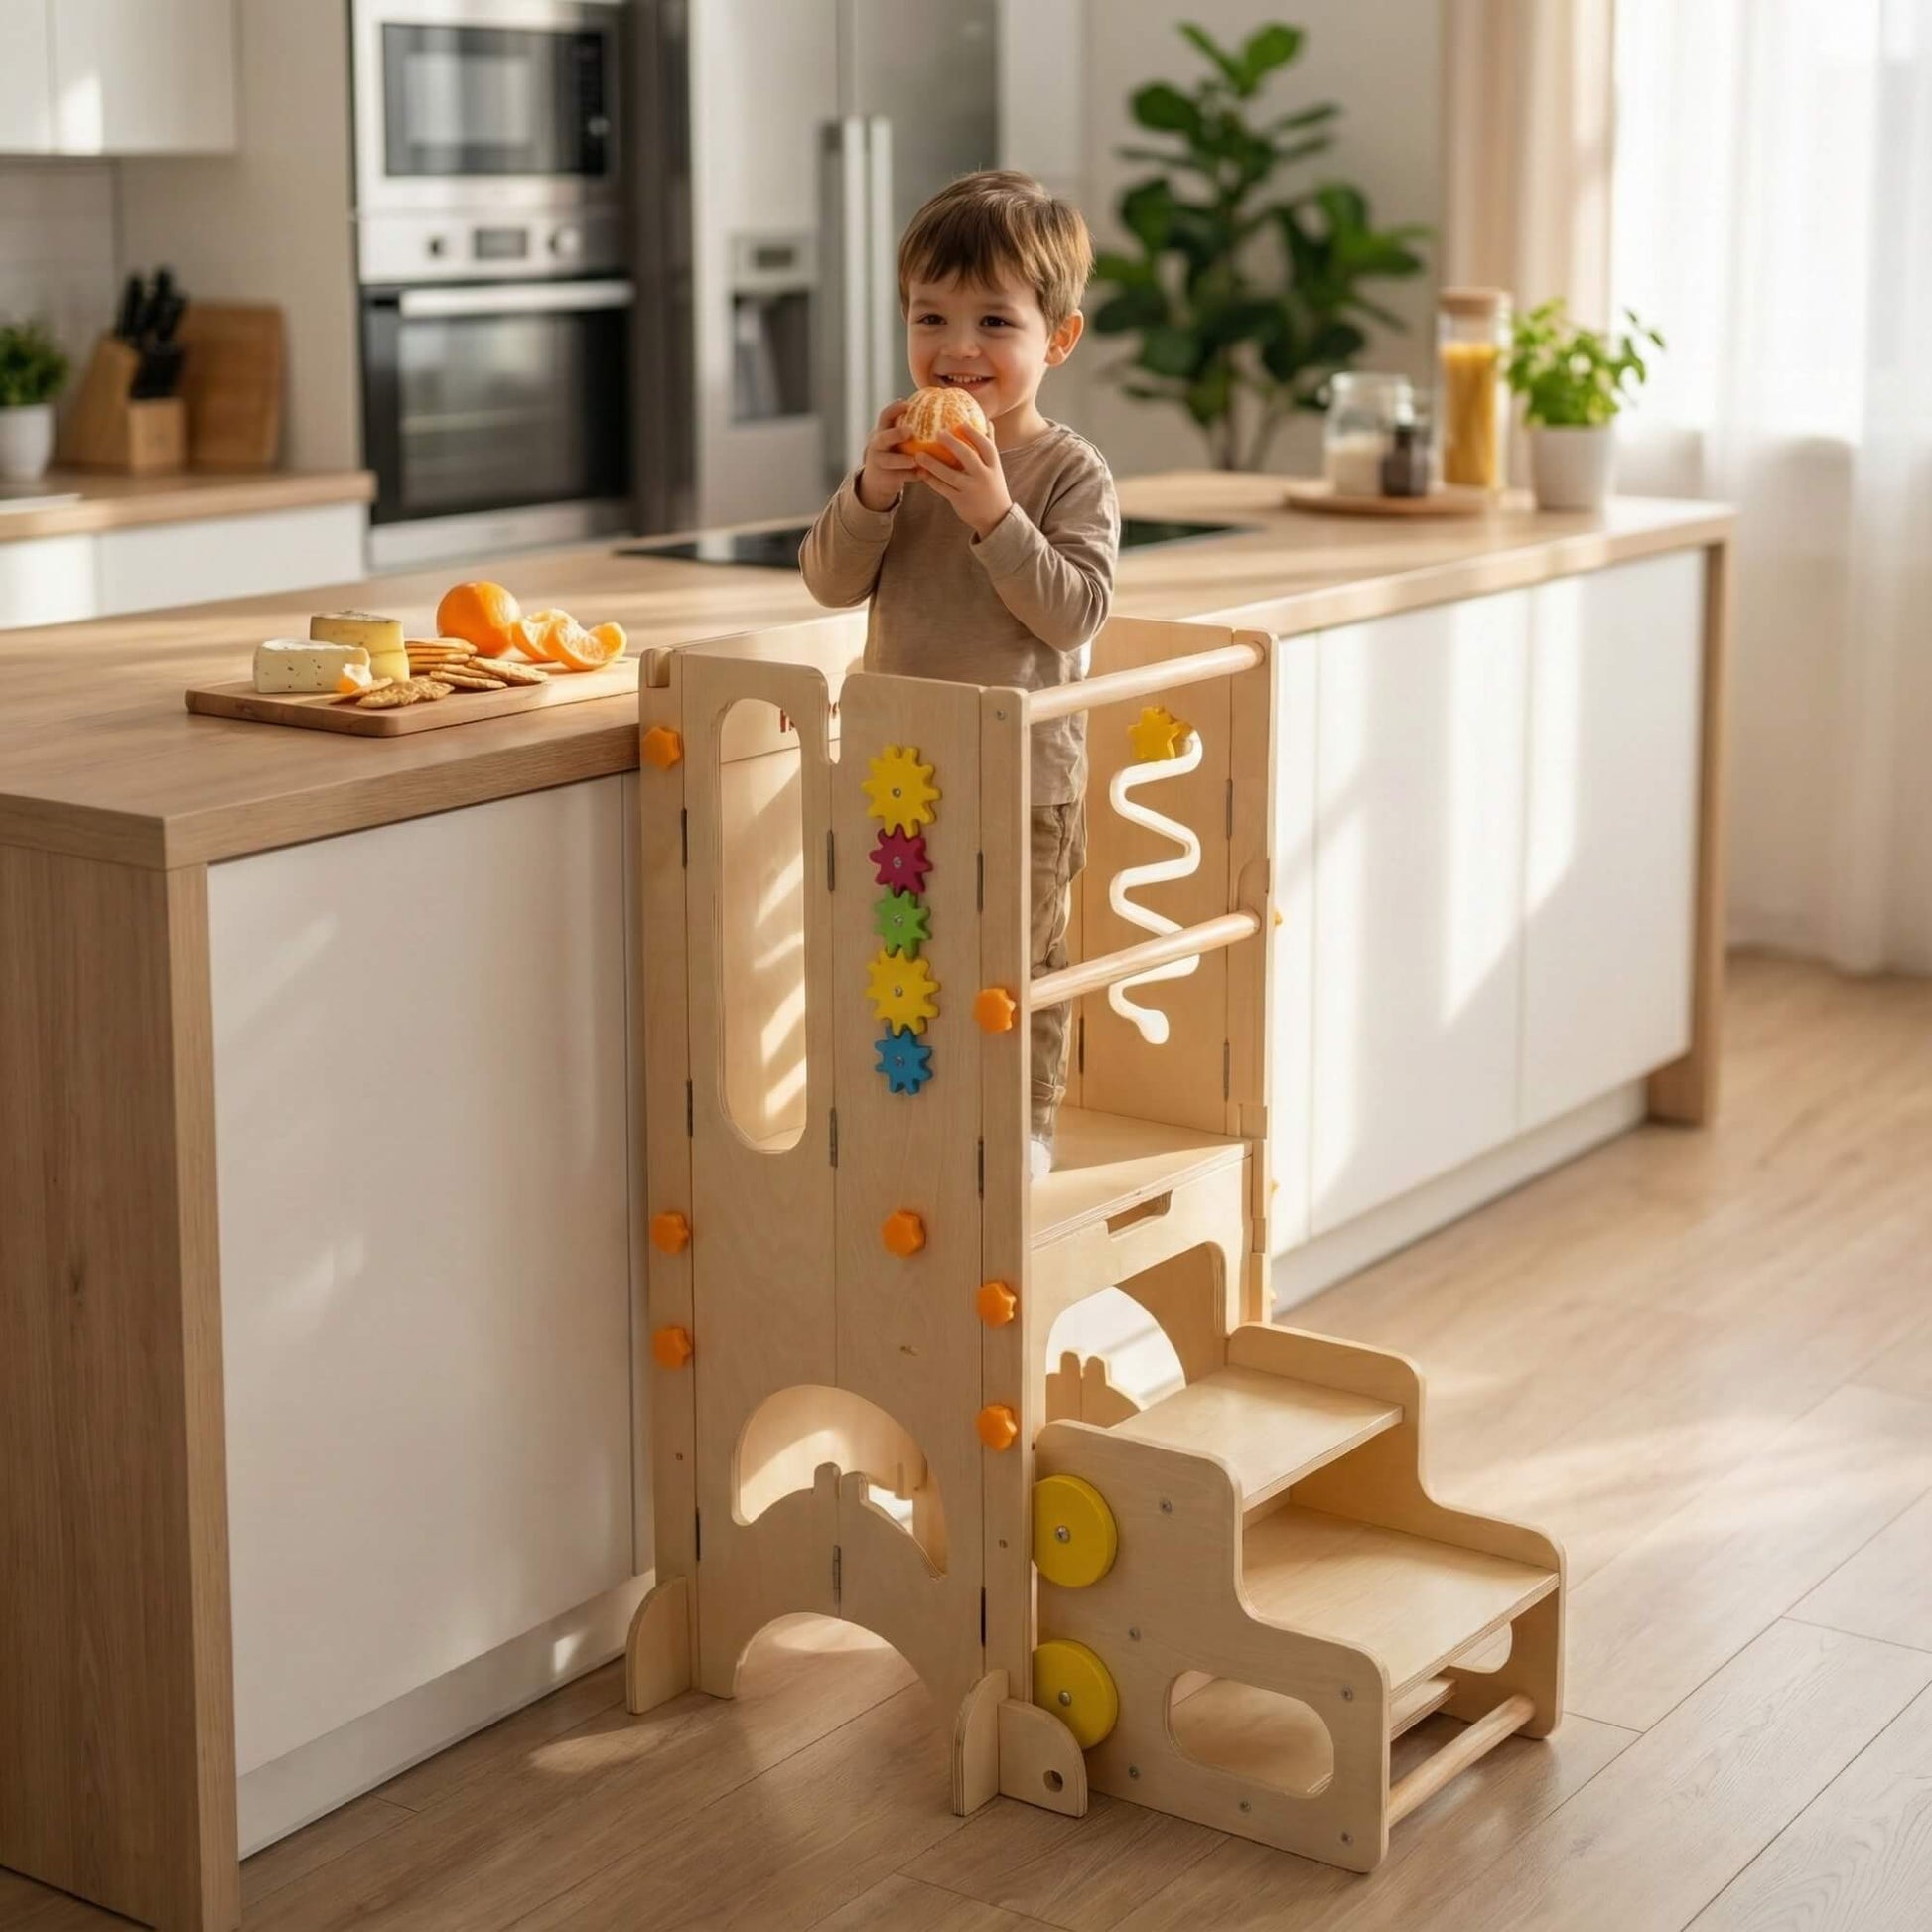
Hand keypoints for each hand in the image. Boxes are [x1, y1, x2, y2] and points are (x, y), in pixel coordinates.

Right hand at [855, 400, 918, 511]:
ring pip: (889, 460)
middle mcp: (877, 445)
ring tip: (916, 460)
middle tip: (909, 431)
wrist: (877, 480)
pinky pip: (900, 476)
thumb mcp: (896, 439)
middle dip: (895, 434)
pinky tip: (924, 474)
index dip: (895, 409)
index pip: (885, 416)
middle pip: (883, 437)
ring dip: (902, 460)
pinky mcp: (885, 478)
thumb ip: (910, 427)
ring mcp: (879, 462)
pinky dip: (912, 475)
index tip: (908, 404)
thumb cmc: (895, 451)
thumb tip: (939, 404)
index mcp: (882, 431)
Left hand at [912, 423, 1012, 539]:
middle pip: (968, 456)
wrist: (996, 518)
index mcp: (993, 466)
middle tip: (938, 432)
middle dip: (952, 443)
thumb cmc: (993, 487)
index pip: (986, 445)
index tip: (961, 422)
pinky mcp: (960, 501)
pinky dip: (931, 480)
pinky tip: (921, 472)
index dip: (974, 433)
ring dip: (933, 464)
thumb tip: (986, 422)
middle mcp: (983, 476)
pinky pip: (943, 489)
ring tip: (919, 454)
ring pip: (950, 474)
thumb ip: (989, 446)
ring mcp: (971, 490)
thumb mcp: (995, 467)